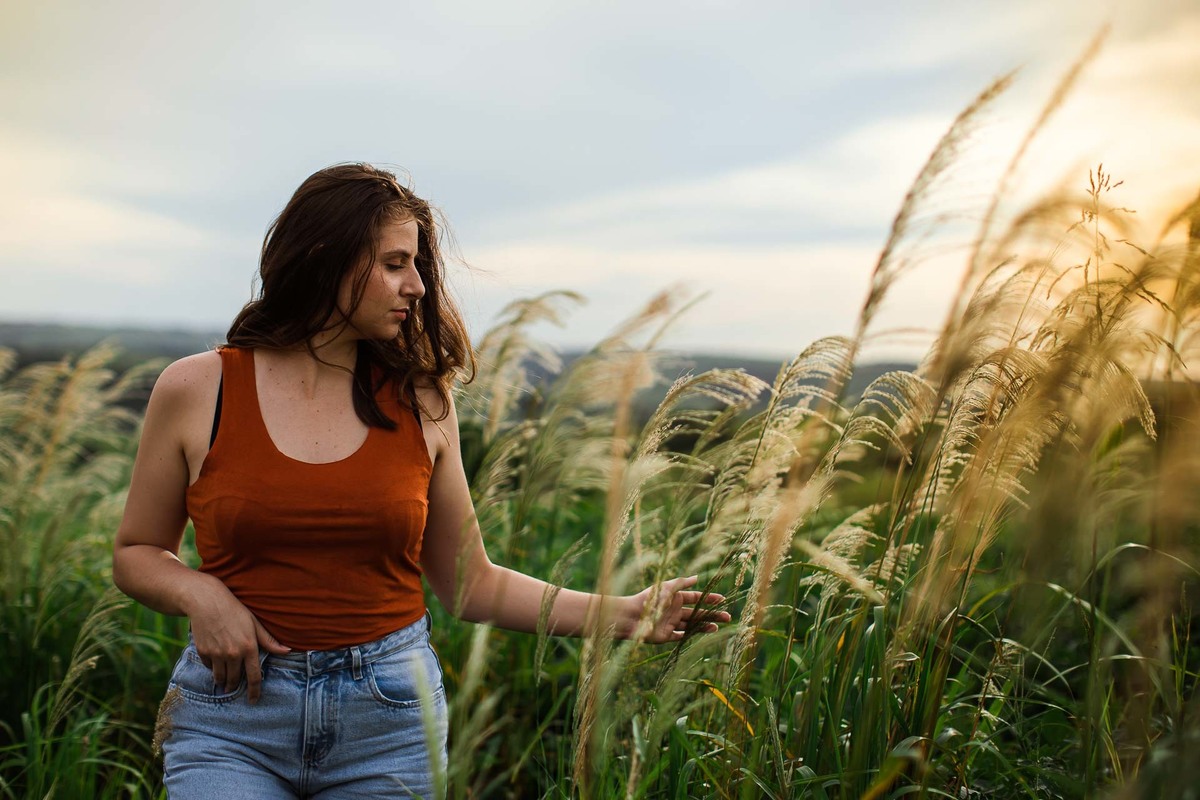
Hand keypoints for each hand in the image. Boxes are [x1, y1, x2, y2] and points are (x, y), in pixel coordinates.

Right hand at [184, 575, 291, 703]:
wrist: (207, 602)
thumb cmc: (235, 611)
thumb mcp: (254, 623)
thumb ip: (269, 640)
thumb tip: (287, 650)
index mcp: (249, 647)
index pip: (254, 677)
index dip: (254, 692)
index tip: (253, 701)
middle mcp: (233, 654)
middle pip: (234, 680)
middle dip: (234, 686)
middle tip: (234, 688)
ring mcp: (217, 654)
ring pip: (220, 678)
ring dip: (223, 681)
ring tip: (224, 682)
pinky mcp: (203, 652)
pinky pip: (209, 668)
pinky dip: (213, 668)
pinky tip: (215, 662)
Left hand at [622, 575, 730, 643]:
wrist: (631, 616)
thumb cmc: (648, 599)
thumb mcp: (667, 587)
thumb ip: (682, 583)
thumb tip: (698, 577)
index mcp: (675, 598)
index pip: (696, 598)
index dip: (709, 599)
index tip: (722, 600)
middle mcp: (674, 610)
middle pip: (697, 613)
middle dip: (712, 614)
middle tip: (727, 617)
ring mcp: (671, 623)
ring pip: (692, 625)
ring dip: (705, 625)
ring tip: (718, 627)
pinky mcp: (666, 636)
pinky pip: (681, 636)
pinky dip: (691, 635)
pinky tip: (704, 634)